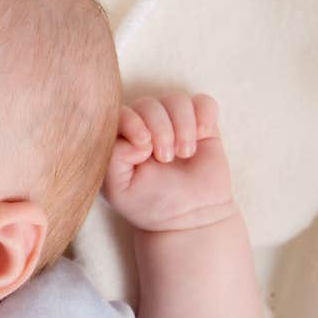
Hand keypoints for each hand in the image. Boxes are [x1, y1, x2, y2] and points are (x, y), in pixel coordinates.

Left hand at [102, 93, 236, 231]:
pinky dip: (204, 114)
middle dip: (160, 129)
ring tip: (184, 154)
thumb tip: (138, 138)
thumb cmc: (148, 203)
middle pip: (149, 104)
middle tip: (165, 158)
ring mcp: (174, 123)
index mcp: (121, 138)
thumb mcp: (118, 187)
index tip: (144, 148)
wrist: (188, 218)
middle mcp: (146, 125)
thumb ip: (113, 158)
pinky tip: (202, 136)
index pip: (120, 112)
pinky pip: (204, 102)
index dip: (133, 123)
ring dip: (182, 125)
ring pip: (176, 100)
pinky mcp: (202, 126)